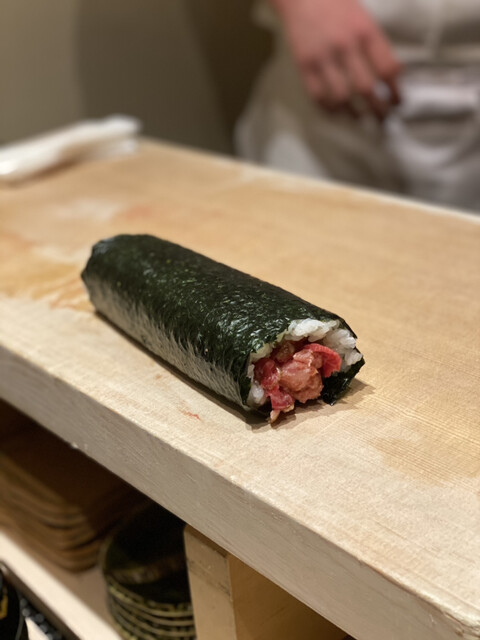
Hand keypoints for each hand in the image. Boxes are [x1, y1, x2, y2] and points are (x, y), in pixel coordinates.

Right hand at [270, 0, 401, 119]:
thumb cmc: (336, 5)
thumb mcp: (363, 18)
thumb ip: (375, 45)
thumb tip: (389, 76)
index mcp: (365, 31)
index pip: (387, 69)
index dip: (395, 91)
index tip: (397, 102)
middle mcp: (345, 45)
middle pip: (366, 89)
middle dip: (377, 110)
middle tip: (382, 119)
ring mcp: (323, 57)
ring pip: (341, 97)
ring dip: (353, 114)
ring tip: (359, 119)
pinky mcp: (304, 65)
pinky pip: (318, 96)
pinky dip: (328, 109)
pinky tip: (336, 112)